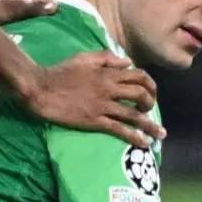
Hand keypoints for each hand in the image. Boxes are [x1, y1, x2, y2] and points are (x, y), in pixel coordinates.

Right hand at [24, 50, 163, 147]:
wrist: (41, 89)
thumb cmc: (60, 72)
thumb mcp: (84, 57)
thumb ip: (107, 57)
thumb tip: (127, 63)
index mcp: (108, 73)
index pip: (139, 76)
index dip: (150, 85)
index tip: (152, 92)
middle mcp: (110, 89)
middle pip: (141, 95)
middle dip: (152, 104)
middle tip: (150, 111)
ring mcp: (103, 106)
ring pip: (134, 115)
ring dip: (150, 125)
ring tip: (159, 134)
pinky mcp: (95, 121)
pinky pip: (120, 130)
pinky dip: (134, 137)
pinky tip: (144, 143)